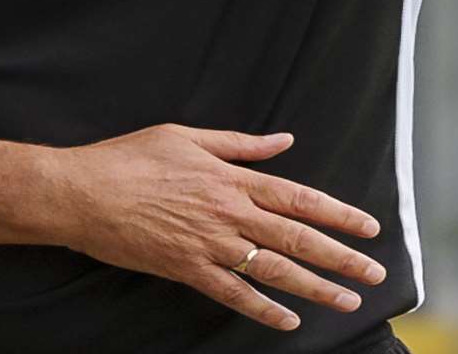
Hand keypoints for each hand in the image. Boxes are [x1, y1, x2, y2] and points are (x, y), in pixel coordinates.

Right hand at [49, 124, 385, 331]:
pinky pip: (233, 295)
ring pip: (274, 271)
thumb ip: (240, 145)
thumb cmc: (130, 157)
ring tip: (348, 299)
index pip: (300, 198)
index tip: (369, 226)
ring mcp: (209, 246)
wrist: (81, 192)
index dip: (338, 213)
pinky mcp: (185, 270)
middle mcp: (229, 214)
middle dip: (342, 256)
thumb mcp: (188, 137)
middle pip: (298, 238)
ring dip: (315, 286)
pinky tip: (289, 320)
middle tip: (375, 272)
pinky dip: (263, 310)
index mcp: (233, 179)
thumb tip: (283, 141)